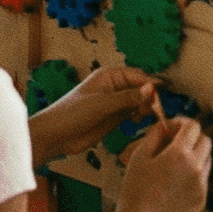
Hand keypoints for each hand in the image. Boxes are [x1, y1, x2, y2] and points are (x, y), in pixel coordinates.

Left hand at [35, 66, 159, 154]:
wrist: (55, 136)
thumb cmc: (72, 113)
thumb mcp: (102, 104)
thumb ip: (127, 97)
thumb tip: (151, 88)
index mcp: (110, 76)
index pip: (138, 76)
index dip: (150, 87)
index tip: (157, 100)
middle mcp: (115, 86)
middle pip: (141, 88)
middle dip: (149, 98)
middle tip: (151, 112)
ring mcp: (115, 102)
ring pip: (139, 101)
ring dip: (145, 108)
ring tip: (141, 117)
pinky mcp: (115, 117)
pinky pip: (133, 112)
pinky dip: (139, 116)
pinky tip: (137, 121)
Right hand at [114, 117, 211, 211]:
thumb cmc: (135, 191)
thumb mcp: (139, 156)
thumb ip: (156, 134)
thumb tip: (167, 125)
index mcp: (180, 154)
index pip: (193, 126)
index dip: (182, 123)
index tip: (173, 128)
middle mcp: (196, 168)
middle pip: (205, 140)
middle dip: (192, 138)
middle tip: (175, 144)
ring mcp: (202, 185)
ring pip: (207, 159)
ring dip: (195, 156)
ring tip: (174, 165)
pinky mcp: (202, 199)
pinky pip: (203, 179)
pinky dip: (194, 175)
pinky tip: (175, 183)